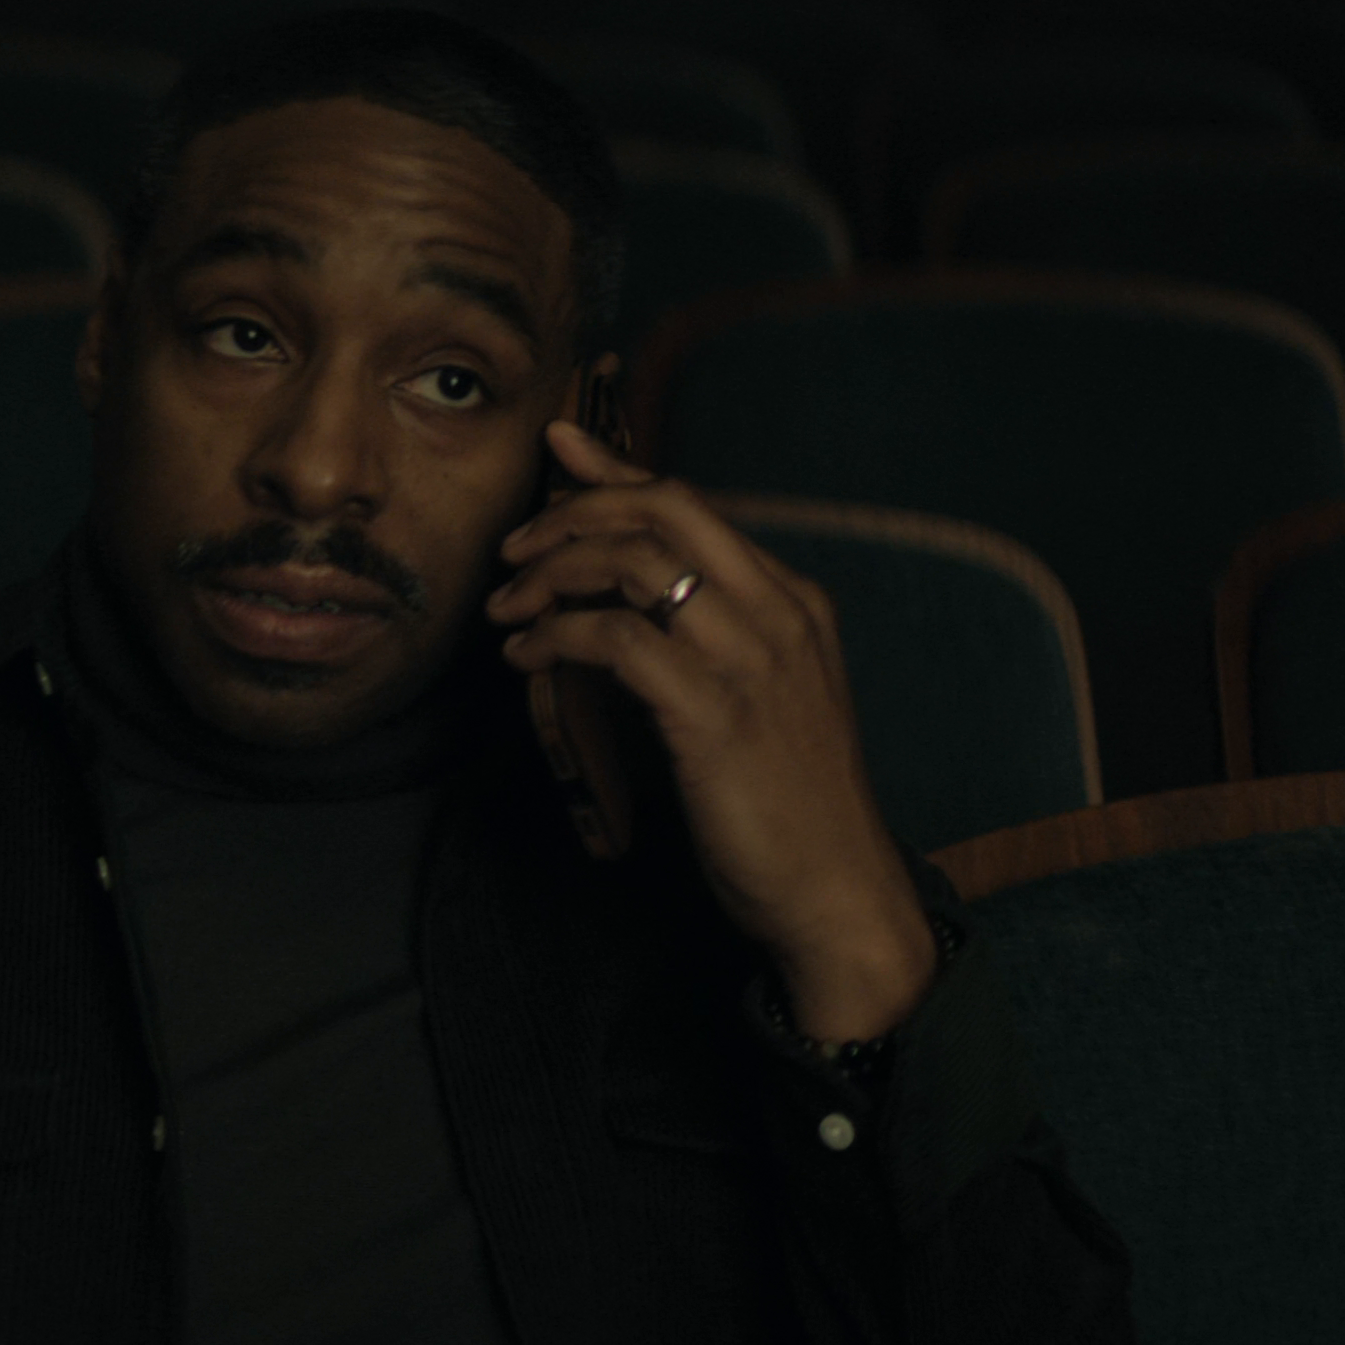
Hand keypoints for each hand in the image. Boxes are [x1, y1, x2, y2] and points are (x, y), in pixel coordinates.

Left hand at [485, 419, 936, 1041]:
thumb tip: (618, 605)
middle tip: (515, 548)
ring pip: (636, 566)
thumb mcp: (756, 700)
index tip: (558, 455)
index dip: (617, 475)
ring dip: (553, 576)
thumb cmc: (786, 805)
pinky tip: (527, 657)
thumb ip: (703, 641)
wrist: (836, 889)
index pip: (693, 508)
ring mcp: (751, 661)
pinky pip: (617, 642)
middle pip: (665, 513)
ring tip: (508, 609)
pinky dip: (559, 637)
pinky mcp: (713, 714)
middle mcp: (780, 615)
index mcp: (793, 603)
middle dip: (576, 512)